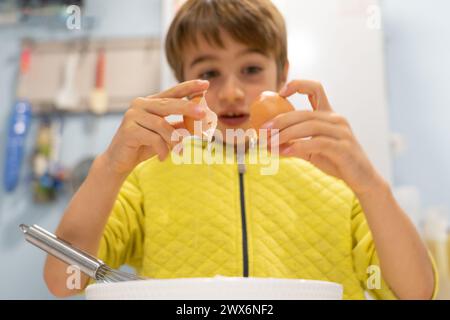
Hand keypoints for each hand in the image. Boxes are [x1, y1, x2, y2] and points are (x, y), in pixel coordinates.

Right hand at [103, 80, 208, 174]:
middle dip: (187, 108)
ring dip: (175, 139)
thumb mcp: (165, 134)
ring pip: (162, 125)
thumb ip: (178, 126)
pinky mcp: (129, 130)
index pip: (172, 92)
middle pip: (168, 104)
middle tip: (203, 113)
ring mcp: (132, 116)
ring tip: (180, 151)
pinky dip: (162, 149)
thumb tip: (201, 121)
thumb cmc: (144, 145)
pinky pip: (153, 138)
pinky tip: (163, 158)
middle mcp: (140, 105)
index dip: (189, 87)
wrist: (120, 161)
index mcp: (150, 102)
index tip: (205, 84)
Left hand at [266, 80, 382, 194]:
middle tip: (263, 129)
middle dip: (281, 120)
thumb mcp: (312, 151)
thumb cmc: (336, 162)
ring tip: (269, 143)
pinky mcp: (343, 147)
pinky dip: (298, 146)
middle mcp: (336, 119)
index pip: (315, 89)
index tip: (280, 92)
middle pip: (304, 112)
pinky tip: (285, 152)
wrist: (362, 179)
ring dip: (285, 134)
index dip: (297, 85)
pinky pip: (317, 143)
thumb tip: (268, 144)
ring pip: (309, 126)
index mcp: (329, 115)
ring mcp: (341, 132)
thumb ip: (293, 144)